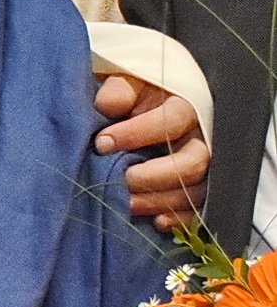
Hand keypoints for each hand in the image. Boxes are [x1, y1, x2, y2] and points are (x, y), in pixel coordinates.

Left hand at [94, 73, 207, 230]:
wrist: (144, 108)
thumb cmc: (134, 96)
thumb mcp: (126, 84)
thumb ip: (118, 90)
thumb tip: (108, 105)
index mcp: (185, 106)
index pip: (172, 120)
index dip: (137, 133)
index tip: (102, 143)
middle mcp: (201, 138)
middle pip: (193, 162)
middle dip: (154, 175)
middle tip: (121, 178)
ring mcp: (204, 166)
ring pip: (196, 190)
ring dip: (160, 200)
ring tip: (126, 203)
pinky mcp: (199, 189)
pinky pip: (199, 210)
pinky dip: (179, 219)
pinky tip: (156, 221)